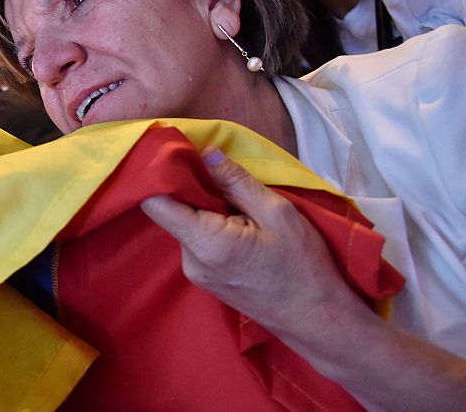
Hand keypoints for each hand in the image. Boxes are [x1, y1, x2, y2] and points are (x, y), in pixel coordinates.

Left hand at [140, 147, 349, 332]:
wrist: (316, 320)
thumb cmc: (303, 266)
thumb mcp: (277, 212)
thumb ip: (236, 182)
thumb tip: (205, 153)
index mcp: (206, 243)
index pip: (156, 203)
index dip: (159, 174)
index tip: (176, 152)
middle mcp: (190, 260)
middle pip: (172, 211)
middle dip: (192, 189)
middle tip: (221, 175)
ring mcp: (194, 273)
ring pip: (186, 225)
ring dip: (205, 209)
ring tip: (240, 207)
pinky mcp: (203, 279)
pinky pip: (196, 241)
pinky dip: (211, 226)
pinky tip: (239, 226)